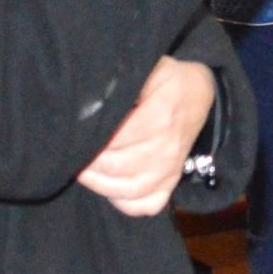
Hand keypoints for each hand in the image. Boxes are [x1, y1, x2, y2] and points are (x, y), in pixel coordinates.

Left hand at [75, 57, 213, 216]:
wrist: (201, 95)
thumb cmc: (168, 81)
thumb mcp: (151, 68)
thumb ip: (124, 81)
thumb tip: (91, 100)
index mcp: (160, 116)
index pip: (117, 139)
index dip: (92, 141)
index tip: (74, 136)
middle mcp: (167, 148)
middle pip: (119, 166)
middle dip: (89, 163)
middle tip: (71, 154)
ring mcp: (170, 170)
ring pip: (129, 191)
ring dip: (100, 185)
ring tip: (82, 171)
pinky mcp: (171, 183)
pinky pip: (147, 205)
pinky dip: (125, 203)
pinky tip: (110, 189)